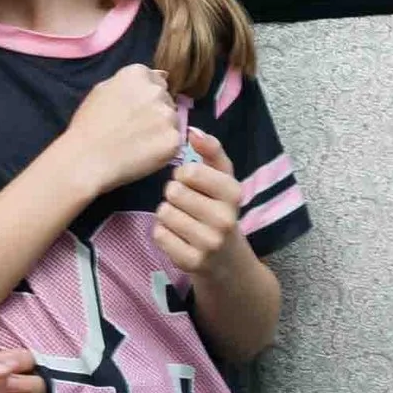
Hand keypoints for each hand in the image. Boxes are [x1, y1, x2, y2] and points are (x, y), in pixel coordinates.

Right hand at [54, 63, 180, 196]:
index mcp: (136, 74)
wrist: (86, 158)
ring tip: (137, 141)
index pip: (156, 80)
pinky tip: (144, 152)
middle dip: (155, 110)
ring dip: (161, 128)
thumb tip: (158, 76)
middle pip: (166, 98)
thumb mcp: (100, 91)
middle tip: (133, 127)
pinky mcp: (175, 139)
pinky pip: (174, 140)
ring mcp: (168, 115)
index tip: (132, 110)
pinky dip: (163, 147)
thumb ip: (127, 81)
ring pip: (172, 120)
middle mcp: (156, 91)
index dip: (144, 97)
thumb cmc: (87, 126)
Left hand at [154, 129, 243, 276]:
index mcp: (233, 193)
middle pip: (173, 192)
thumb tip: (193, 130)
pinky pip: (159, 234)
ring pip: (164, 213)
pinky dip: (162, 233)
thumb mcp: (223, 179)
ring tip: (182, 219)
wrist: (227, 260)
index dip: (183, 175)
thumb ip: (211, 151)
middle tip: (185, 203)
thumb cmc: (218, 209)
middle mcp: (225, 219)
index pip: (189, 171)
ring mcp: (209, 243)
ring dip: (166, 214)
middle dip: (173, 195)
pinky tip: (178, 236)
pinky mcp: (192, 261)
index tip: (191, 183)